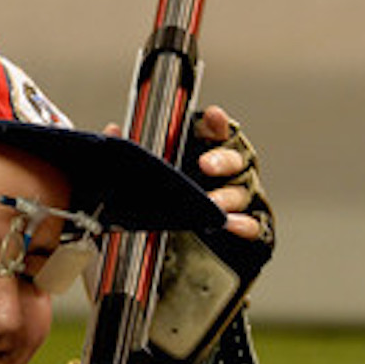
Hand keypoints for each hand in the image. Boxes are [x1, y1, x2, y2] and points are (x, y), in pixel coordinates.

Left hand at [102, 105, 272, 243]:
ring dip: (227, 197)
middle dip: (221, 159)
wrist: (183, 248)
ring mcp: (238, 199)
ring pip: (241, 191)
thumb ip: (135, 155)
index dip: (217, 124)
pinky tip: (230, 225)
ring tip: (212, 203)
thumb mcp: (151, 177)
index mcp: (206, 155)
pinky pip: (252, 224)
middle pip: (234, 159)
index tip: (212, 115)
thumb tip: (112, 131)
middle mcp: (227, 174)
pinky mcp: (245, 226)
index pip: (216, 133)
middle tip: (205, 166)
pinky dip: (243, 224)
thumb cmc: (171, 200)